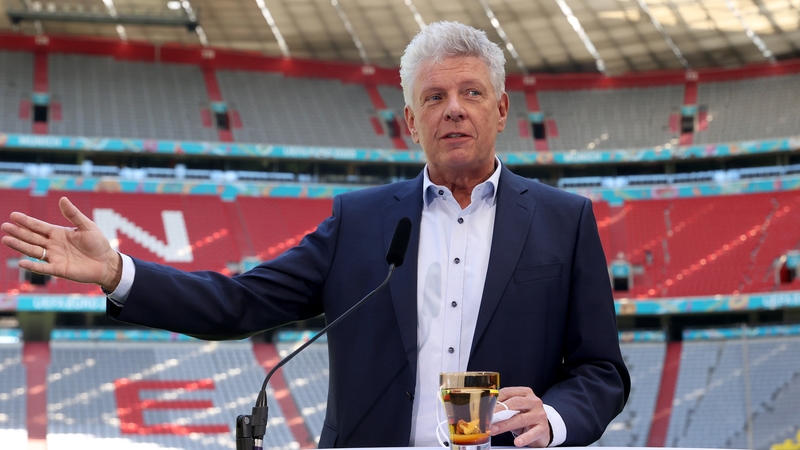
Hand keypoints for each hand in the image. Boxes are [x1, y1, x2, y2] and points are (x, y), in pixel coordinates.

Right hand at [1, 196, 121, 289]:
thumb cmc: (98, 243)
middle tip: (5, 226)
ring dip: (20, 246)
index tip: (13, 215)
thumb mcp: (87, 226)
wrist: (107, 263)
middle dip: (18, 232)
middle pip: (32, 238)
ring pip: (33, 251)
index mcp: (58, 233)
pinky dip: (32, 266)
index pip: (39, 226)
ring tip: (6, 239)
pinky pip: (43, 268)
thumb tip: (62, 199)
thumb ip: (73, 215)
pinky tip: (21, 263)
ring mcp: (54, 257)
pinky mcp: (59, 269)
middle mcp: (53, 245)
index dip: (26, 221)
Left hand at [491, 386, 551, 447]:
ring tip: (494, 430)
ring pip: (520, 419)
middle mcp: (534, 402)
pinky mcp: (543, 428)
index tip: (485, 406)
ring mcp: (539, 415)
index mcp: (526, 393)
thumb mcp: (516, 410)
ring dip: (505, 425)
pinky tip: (517, 442)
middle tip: (487, 418)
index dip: (495, 399)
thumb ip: (504, 408)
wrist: (542, 429)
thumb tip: (487, 412)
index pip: (508, 392)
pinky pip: (532, 433)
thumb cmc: (526, 417)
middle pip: (514, 403)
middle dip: (498, 411)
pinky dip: (524, 438)